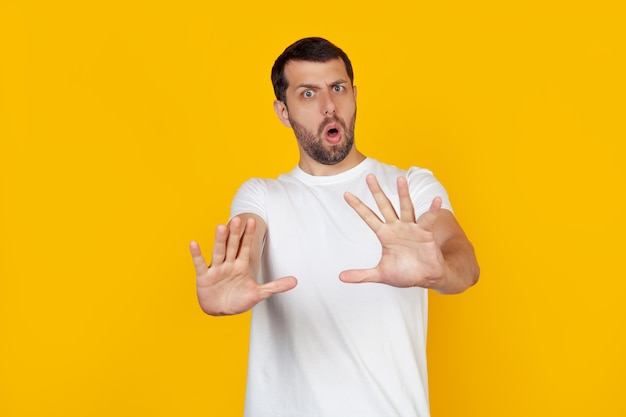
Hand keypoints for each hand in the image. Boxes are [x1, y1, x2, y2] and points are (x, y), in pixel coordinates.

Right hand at [190, 216, 296, 314]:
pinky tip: (193, 243)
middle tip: (238, 219)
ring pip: (218, 252)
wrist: (220, 310)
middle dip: (235, 234)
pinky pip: (200, 264)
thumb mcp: (259, 293)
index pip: (246, 247)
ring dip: (219, 240)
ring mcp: (216, 269)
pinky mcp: (204, 277)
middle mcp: (228, 264)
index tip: (253, 222)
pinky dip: (197, 254)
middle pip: (232, 246)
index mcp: (241, 265)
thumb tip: (296, 281)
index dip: (248, 236)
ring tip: (220, 226)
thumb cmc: (239, 299)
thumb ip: (275, 286)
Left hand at [341, 174, 446, 288]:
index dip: (358, 206)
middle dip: (377, 192)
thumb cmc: (405, 274)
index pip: (368, 217)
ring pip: (406, 208)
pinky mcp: (425, 233)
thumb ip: (361, 275)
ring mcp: (411, 228)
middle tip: (369, 176)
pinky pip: (428, 220)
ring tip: (401, 179)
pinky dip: (433, 210)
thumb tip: (340, 277)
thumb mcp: (380, 274)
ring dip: (403, 194)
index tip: (346, 194)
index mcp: (385, 235)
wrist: (426, 279)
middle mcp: (397, 227)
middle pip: (385, 206)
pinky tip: (437, 200)